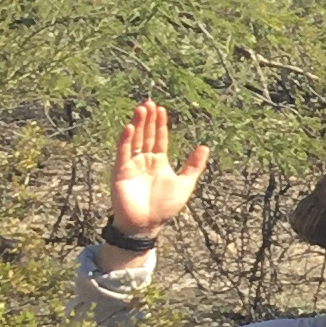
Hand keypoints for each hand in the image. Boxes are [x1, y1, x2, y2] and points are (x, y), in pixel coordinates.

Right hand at [107, 101, 210, 246]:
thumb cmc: (165, 206)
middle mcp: (145, 160)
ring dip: (137, 124)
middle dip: (148, 119)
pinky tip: (129, 127)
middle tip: (149, 102)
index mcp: (159, 162)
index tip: (162, 109)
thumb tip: (204, 147)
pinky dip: (126, 140)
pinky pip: (123, 152)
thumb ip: (194, 165)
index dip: (160, 124)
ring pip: (135, 140)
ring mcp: (132, 164)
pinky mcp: (121, 171)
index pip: (160, 138)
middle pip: (147, 135)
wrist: (147, 224)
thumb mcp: (185, 183)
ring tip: (140, 108)